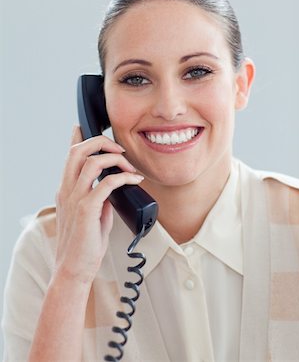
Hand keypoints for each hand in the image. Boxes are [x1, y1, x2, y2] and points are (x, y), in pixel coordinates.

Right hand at [54, 126, 142, 283]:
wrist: (74, 267)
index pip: (70, 155)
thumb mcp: (91, 213)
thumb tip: (114, 185)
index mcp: (66, 189)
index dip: (77, 137)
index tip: (83, 127)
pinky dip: (124, 177)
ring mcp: (75, 198)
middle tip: (119, 149)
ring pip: (92, 161)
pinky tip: (134, 180)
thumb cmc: (84, 243)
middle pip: (78, 150)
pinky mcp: (86, 209)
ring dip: (115, 159)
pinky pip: (106, 183)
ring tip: (129, 167)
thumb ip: (99, 196)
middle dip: (101, 142)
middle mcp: (67, 189)